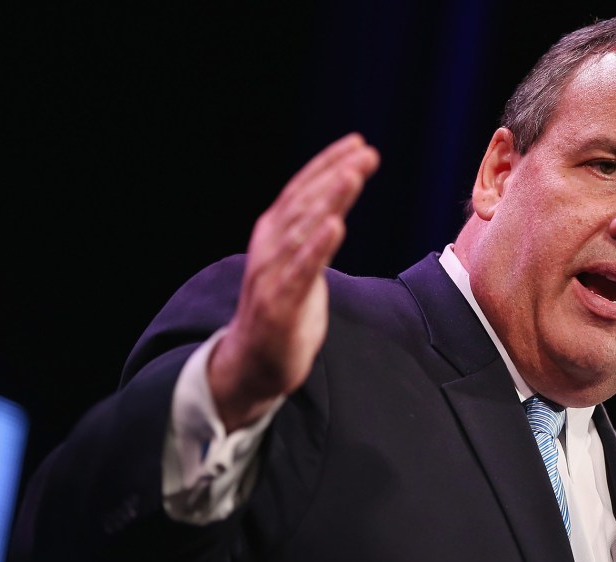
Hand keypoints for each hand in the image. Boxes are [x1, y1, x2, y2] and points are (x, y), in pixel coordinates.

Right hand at [208, 133, 380, 430]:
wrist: (250, 364)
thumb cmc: (281, 312)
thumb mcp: (298, 265)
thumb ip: (311, 237)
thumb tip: (334, 207)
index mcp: (274, 235)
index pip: (302, 191)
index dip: (327, 165)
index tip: (357, 144)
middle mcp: (270, 248)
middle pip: (305, 204)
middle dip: (334, 175)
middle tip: (365, 153)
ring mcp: (272, 276)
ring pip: (303, 230)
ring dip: (329, 200)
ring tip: (352, 176)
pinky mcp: (279, 306)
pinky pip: (301, 271)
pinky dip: (317, 247)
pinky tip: (336, 226)